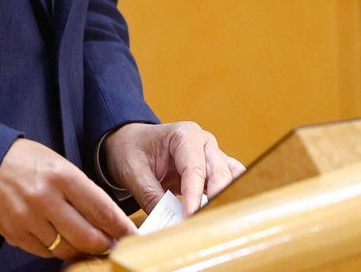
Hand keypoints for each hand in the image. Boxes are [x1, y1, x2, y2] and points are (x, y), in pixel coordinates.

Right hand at [0, 138, 136, 260]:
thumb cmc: (27, 161)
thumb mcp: (59, 164)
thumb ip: (83, 191)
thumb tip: (108, 220)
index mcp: (61, 176)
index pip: (101, 210)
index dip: (121, 227)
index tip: (132, 235)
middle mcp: (45, 199)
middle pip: (88, 237)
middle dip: (106, 244)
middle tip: (114, 244)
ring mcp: (28, 219)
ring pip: (67, 249)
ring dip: (82, 250)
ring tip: (89, 244)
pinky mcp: (16, 234)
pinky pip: (46, 252)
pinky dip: (59, 250)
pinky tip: (63, 241)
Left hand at [102, 121, 245, 215]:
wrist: (130, 144)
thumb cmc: (131, 151)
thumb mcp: (133, 173)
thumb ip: (150, 197)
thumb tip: (167, 224)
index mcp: (184, 135)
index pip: (194, 169)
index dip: (193, 196)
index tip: (189, 218)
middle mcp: (204, 143)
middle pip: (219, 174)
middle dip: (214, 199)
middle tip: (204, 223)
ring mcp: (212, 156)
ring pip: (231, 179)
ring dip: (226, 198)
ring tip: (215, 220)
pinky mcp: (214, 172)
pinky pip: (230, 184)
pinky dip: (227, 199)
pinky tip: (219, 216)